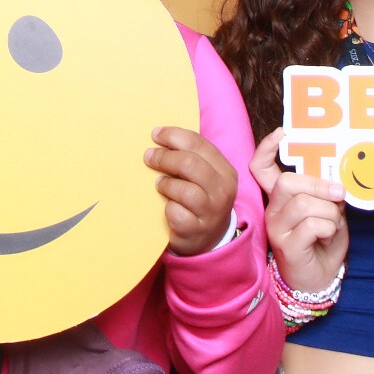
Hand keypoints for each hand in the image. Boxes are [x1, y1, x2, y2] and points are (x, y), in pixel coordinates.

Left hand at [148, 127, 237, 255]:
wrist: (207, 239)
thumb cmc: (199, 200)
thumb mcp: (203, 177)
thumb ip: (190, 157)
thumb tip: (159, 136)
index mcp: (225, 171)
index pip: (199, 144)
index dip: (173, 136)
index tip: (155, 134)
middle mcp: (222, 190)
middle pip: (190, 164)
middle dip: (164, 157)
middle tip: (149, 157)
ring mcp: (211, 212)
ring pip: (184, 190)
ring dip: (166, 184)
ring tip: (160, 185)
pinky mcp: (197, 230)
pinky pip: (176, 213)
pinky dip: (167, 208)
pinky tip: (166, 208)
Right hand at [252, 128, 348, 292]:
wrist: (319, 279)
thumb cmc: (323, 242)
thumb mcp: (329, 212)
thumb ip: (327, 194)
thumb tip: (336, 181)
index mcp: (281, 198)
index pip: (261, 168)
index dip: (267, 148)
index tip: (282, 133)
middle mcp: (273, 209)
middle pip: (288, 182)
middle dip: (320, 186)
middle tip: (340, 195)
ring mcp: (276, 227)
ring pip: (305, 204)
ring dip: (330, 213)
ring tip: (332, 227)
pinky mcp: (286, 245)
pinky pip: (312, 225)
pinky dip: (329, 230)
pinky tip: (326, 239)